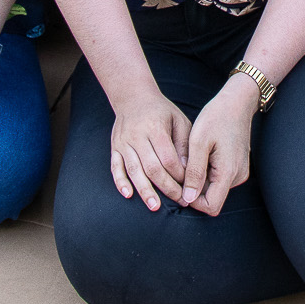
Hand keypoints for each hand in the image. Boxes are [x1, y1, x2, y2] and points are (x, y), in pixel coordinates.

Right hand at [110, 88, 190, 211]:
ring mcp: (124, 143)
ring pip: (134, 170)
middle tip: (179, 201)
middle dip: (166, 186)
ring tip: (155, 206)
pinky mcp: (115, 148)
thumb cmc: (162, 111)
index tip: (189, 186)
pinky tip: (128, 195)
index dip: (179, 174)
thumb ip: (183, 144)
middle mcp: (137, 136)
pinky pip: (116, 167)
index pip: (168, 157)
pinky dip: (120, 182)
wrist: (133, 97)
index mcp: (155, 128)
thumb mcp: (178, 121)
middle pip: (152, 167)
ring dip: (144, 190)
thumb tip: (188, 169)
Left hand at [180, 76, 256, 214]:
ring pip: (214, 189)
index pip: (211, 206)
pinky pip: (219, 179)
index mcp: (228, 172)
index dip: (192, 201)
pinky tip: (201, 155)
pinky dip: (207, 173)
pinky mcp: (237, 167)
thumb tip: (188, 200)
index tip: (179, 184)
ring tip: (193, 157)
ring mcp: (239, 172)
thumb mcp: (198, 142)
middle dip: (194, 189)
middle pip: (212, 199)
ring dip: (200, 180)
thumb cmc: (216, 117)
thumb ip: (193, 172)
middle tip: (183, 166)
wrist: (237, 102)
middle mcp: (238, 176)